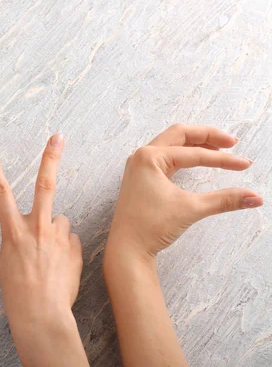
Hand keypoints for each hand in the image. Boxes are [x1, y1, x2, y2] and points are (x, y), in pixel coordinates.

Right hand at [0, 134, 87, 366]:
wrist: (41, 315)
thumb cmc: (18, 292)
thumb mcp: (8, 261)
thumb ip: (21, 238)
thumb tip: (40, 228)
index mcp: (13, 232)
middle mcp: (36, 228)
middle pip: (44, 185)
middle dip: (50, 158)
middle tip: (58, 136)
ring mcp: (57, 237)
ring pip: (60, 220)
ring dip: (56, 232)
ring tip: (51, 257)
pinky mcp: (74, 247)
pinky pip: (69, 240)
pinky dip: (65, 249)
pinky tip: (61, 267)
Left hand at [108, 124, 262, 258]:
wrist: (127, 248)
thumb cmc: (150, 227)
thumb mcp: (191, 209)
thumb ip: (224, 200)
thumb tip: (256, 198)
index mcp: (149, 157)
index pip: (194, 154)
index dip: (223, 159)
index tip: (245, 165)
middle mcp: (141, 156)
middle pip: (179, 135)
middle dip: (207, 136)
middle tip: (232, 142)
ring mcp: (138, 165)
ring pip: (171, 144)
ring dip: (195, 143)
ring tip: (220, 149)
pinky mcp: (140, 176)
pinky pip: (165, 157)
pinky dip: (183, 155)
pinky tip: (198, 160)